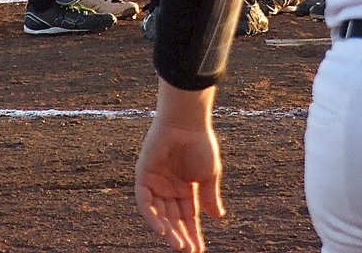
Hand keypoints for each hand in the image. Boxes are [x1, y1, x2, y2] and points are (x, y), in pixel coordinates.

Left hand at [135, 120, 223, 252]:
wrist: (187, 122)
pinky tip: (162, 230)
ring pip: (160, 214)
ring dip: (168, 230)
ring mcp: (156, 184)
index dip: (193, 233)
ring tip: (178, 245)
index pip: (188, 217)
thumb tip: (218, 216)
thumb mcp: (209, 174)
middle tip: (188, 250)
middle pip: (174, 219)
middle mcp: (169, 189)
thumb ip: (210, 196)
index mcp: (185, 188)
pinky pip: (145, 202)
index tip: (199, 250)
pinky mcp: (144, 177)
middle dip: (181, 235)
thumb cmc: (200, 143)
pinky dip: (152, 217)